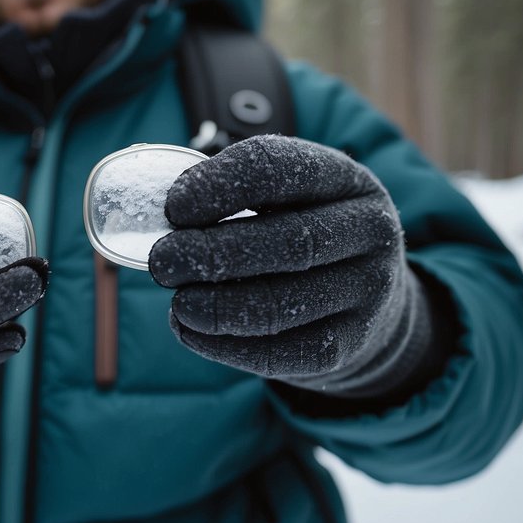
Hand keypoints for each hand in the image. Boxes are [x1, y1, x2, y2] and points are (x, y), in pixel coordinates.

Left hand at [149, 135, 432, 392]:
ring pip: (280, 304)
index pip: (279, 169)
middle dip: (211, 253)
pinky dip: (223, 345)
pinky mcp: (347, 346)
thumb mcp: (284, 199)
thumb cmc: (300, 234)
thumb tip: (153, 217)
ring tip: (176, 302)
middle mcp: (368, 231)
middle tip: (161, 261)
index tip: (173, 207)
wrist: (369, 303)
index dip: (219, 186)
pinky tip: (190, 330)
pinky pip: (280, 353)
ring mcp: (366, 291)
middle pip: (287, 242)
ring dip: (215, 306)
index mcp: (344, 178)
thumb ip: (229, 197)